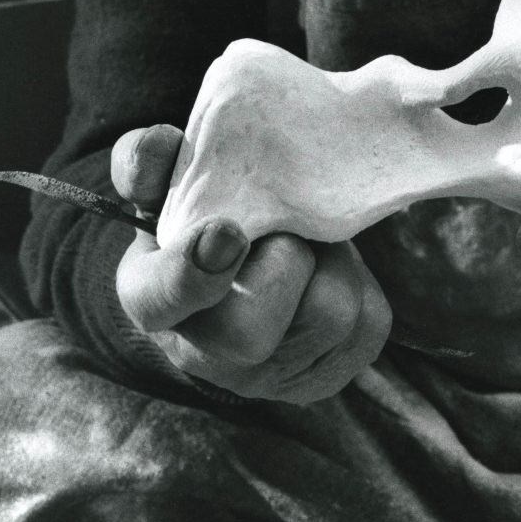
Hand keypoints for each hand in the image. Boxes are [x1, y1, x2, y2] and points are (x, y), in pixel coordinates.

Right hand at [111, 124, 390, 401]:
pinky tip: (331, 271)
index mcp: (152, 302)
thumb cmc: (207, 222)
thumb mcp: (168, 188)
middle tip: (291, 227)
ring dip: (333, 263)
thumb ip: (152, 160)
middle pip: (253, 329)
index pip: (160, 301)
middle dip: (287, 261)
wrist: (250, 274)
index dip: (193, 271)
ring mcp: (269, 378)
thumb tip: (162, 142)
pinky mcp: (327, 378)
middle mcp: (206, 358)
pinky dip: (361, 284)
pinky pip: (368, 323)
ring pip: (329, 314)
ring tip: (314, 242)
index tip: (227, 231)